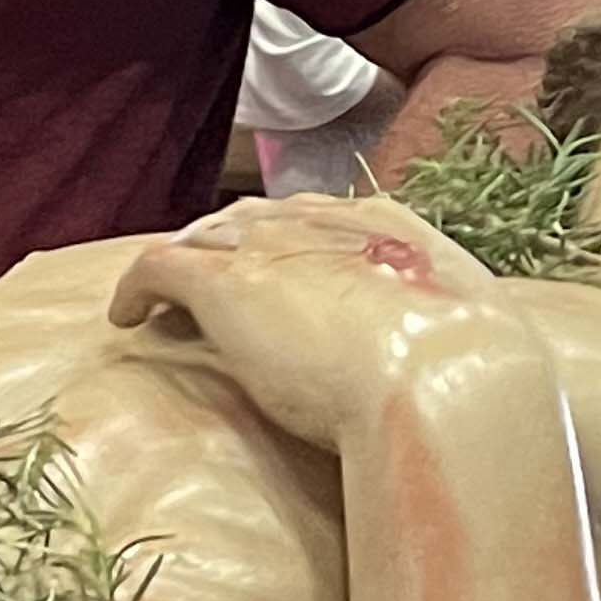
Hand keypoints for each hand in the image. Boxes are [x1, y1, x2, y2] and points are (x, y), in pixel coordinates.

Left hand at [105, 196, 518, 447]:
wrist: (444, 382)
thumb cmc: (471, 380)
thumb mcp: (474, 342)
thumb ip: (453, 342)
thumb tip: (469, 376)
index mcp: (390, 228)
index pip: (324, 220)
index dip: (293, 247)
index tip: (282, 276)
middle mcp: (325, 221)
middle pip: (258, 217)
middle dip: (232, 243)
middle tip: (212, 282)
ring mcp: (269, 245)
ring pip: (206, 236)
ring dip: (185, 266)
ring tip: (162, 300)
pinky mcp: (220, 281)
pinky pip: (157, 268)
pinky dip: (136, 289)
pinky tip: (126, 320)